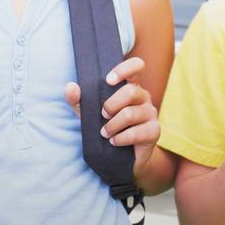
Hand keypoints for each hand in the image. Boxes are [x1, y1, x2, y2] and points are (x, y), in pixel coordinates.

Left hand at [64, 57, 157, 172]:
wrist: (122, 157)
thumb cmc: (106, 128)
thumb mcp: (89, 113)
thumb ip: (78, 100)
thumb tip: (71, 86)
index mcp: (130, 86)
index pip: (136, 66)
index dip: (124, 69)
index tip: (108, 79)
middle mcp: (143, 97)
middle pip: (131, 92)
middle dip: (111, 105)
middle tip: (102, 116)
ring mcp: (151, 113)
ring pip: (130, 114)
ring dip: (112, 125)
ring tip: (104, 133)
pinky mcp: (154, 131)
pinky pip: (136, 132)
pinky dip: (120, 138)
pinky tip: (114, 142)